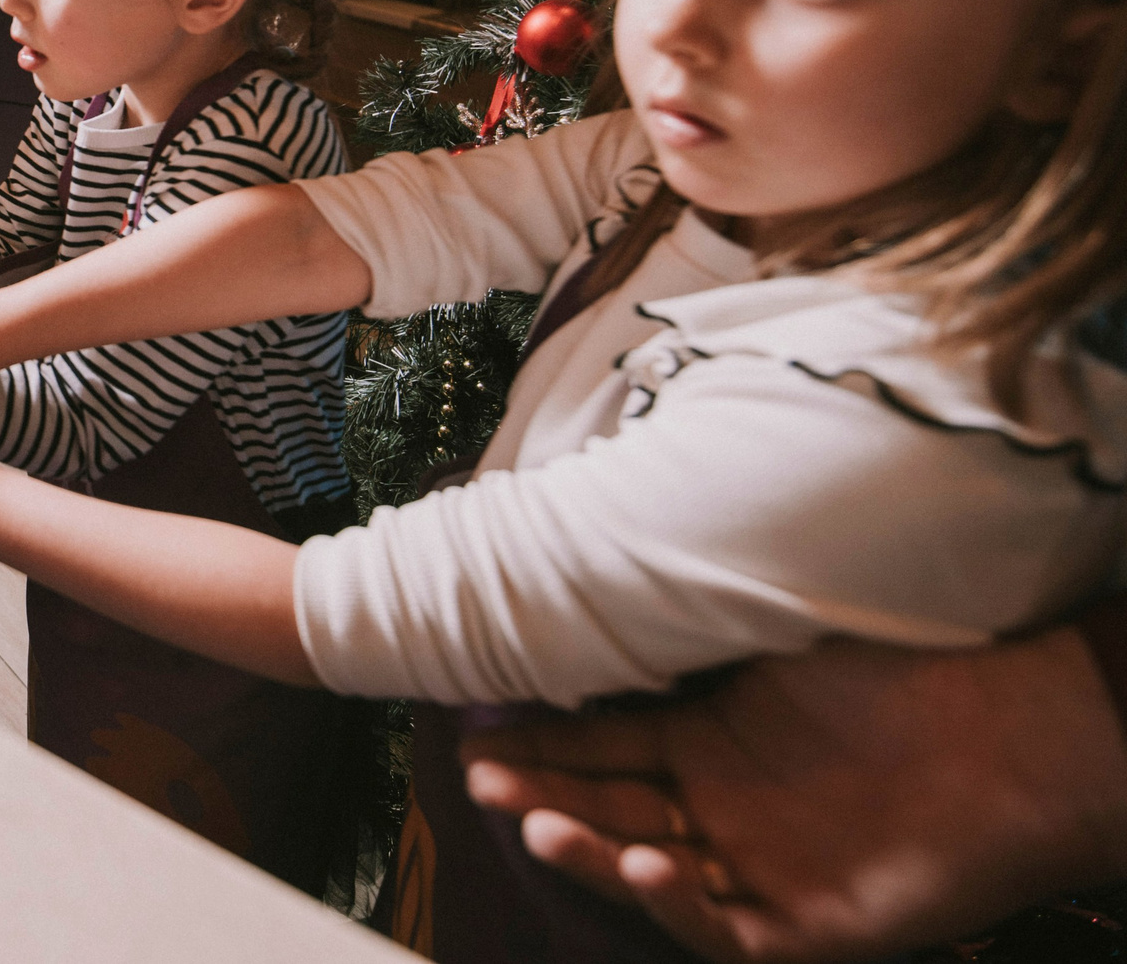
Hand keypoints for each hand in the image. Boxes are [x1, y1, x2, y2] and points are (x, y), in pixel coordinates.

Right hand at [460, 631, 1126, 963]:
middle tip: (481, 775)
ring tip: (535, 819)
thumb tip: (585, 571)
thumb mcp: (771, 630)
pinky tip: (646, 865)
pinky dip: (677, 909)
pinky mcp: (813, 930)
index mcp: (708, 740)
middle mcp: (725, 809)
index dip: (536, 737)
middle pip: (606, 807)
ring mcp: (765, 871)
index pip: (597, 742)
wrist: (1028, 724)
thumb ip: (681, 625)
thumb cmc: (904, 662)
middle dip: (538, 792)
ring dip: (587, 850)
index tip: (472, 723)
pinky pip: (724, 932)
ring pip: (647, 874)